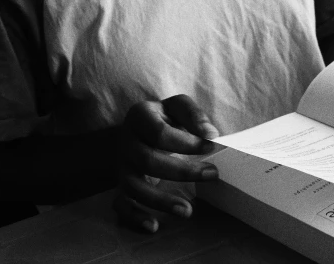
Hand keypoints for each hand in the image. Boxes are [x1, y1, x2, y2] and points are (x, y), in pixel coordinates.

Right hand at [113, 94, 218, 232]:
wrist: (142, 127)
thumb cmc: (165, 117)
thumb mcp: (178, 106)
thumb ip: (194, 115)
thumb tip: (210, 134)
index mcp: (139, 116)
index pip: (159, 133)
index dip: (186, 142)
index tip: (211, 147)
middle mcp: (126, 141)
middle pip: (147, 160)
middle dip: (182, 171)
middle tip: (212, 174)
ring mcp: (121, 165)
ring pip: (133, 186)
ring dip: (160, 201)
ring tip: (187, 211)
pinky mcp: (121, 185)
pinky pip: (121, 204)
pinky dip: (134, 217)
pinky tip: (154, 226)